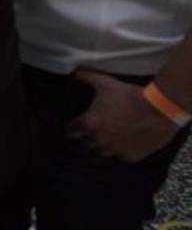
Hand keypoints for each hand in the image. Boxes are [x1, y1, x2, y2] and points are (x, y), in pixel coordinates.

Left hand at [66, 69, 181, 161]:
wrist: (158, 109)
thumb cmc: (128, 95)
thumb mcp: (104, 83)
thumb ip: (85, 77)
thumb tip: (73, 73)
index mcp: (90, 124)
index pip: (71, 131)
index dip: (72, 128)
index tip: (74, 126)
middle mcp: (100, 140)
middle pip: (86, 143)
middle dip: (87, 137)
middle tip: (93, 130)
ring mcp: (116, 150)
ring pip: (103, 152)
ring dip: (103, 146)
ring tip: (107, 138)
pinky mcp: (131, 156)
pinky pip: (120, 156)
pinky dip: (120, 150)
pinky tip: (123, 143)